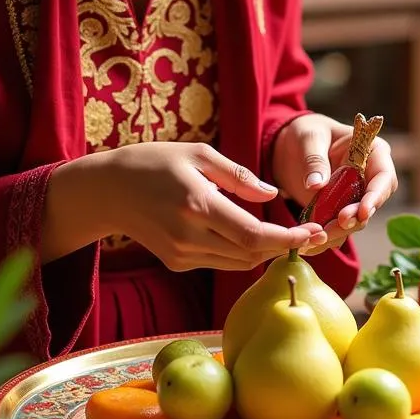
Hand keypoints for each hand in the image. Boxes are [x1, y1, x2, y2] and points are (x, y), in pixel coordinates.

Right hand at [90, 142, 325, 270]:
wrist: (106, 190)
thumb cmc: (155, 162)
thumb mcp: (199, 154)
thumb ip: (239, 176)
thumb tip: (272, 194)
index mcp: (198, 206)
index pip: (253, 236)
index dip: (287, 239)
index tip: (313, 233)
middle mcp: (189, 237)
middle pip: (251, 255)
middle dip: (284, 246)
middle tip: (313, 234)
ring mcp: (181, 255)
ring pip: (238, 264)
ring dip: (265, 252)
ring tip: (291, 235)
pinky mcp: (177, 263)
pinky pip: (220, 262)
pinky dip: (241, 252)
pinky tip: (252, 235)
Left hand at [271, 113, 398, 252]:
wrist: (291, 147)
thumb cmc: (306, 132)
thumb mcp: (308, 137)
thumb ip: (314, 159)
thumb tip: (316, 185)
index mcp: (372, 152)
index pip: (384, 177)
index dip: (376, 196)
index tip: (362, 212)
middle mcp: (370, 177)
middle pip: (373, 203)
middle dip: (356, 218)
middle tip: (336, 224)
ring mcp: (356, 196)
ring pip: (356, 220)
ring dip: (339, 231)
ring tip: (318, 235)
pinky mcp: (340, 210)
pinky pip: (338, 228)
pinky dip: (325, 237)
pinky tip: (310, 243)